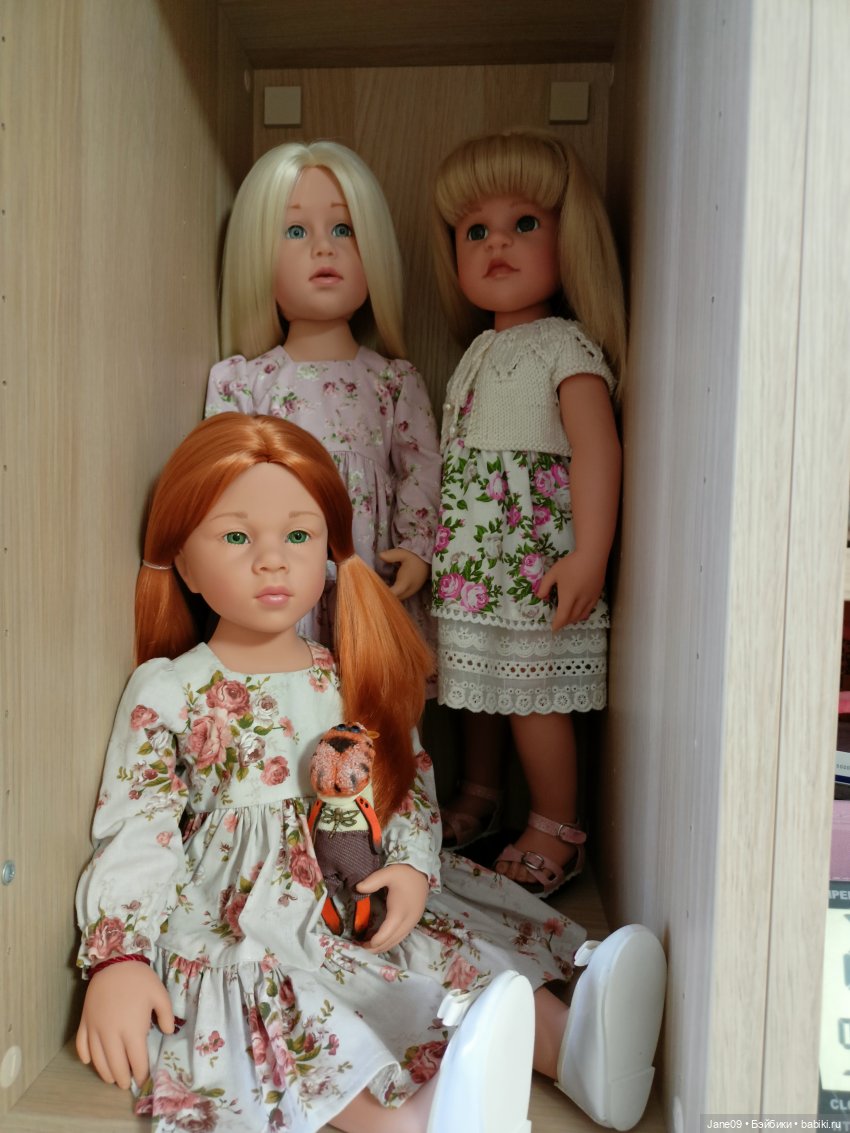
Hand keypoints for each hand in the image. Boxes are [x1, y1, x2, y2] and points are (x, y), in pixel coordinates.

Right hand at [76, 961, 173, 1088]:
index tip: (143, 1080)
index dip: (140, 1073)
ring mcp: (95, 1029)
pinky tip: (89, 1061)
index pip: (136, 1060)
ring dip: (104, 1072)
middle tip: (126, 1083)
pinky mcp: (84, 1022)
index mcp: (132, 1030)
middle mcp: (111, 1034)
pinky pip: (81, 1045)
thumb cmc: (139, 979)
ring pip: (97, 1059)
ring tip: (111, 1078)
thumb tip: (167, 1033)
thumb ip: (167, 1016)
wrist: (114, 961)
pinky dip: (85, 1056)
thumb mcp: (160, 994)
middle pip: (115, 1065)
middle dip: (122, 1077)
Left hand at [356, 863, 428, 951]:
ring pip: (397, 941)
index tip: (360, 944)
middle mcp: (408, 921)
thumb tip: (357, 888)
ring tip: (369, 947)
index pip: (385, 934)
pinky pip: (401, 936)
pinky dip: (390, 941)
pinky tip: (382, 940)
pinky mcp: (414, 921)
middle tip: (361, 949)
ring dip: (383, 946)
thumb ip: (372, 881)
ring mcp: (412, 923)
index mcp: (399, 912)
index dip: (373, 942)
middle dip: (376, 948)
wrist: (422, 871)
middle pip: (391, 941)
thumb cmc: (404, 873)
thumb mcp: (388, 873)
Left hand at [378, 549, 429, 599]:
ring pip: (398, 599)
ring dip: (389, 596)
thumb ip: (391, 555)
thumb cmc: (415, 557)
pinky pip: (401, 596)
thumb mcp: (403, 553)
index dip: (383, 594)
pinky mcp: (412, 591)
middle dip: (384, 596)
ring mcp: (411, 592)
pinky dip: (393, 594)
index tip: (373, 592)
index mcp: (405, 582)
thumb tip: (380, 556)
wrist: (427, 560)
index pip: (393, 593)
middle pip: (394, 599)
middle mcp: (408, 590)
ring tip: (379, 590)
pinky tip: (387, 588)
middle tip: (373, 591)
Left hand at [537, 550, 605, 630]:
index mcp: (568, 596)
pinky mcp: (597, 595)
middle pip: (572, 618)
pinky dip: (582, 614)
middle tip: (558, 622)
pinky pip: (589, 610)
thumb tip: (540, 597)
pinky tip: (578, 611)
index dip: (557, 624)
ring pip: (582, 616)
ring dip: (573, 619)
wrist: (592, 556)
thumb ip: (544, 586)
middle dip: (564, 622)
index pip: (563, 616)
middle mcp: (580, 601)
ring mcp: (590, 599)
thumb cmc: (571, 564)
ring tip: (567, 618)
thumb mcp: (553, 573)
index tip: (553, 628)